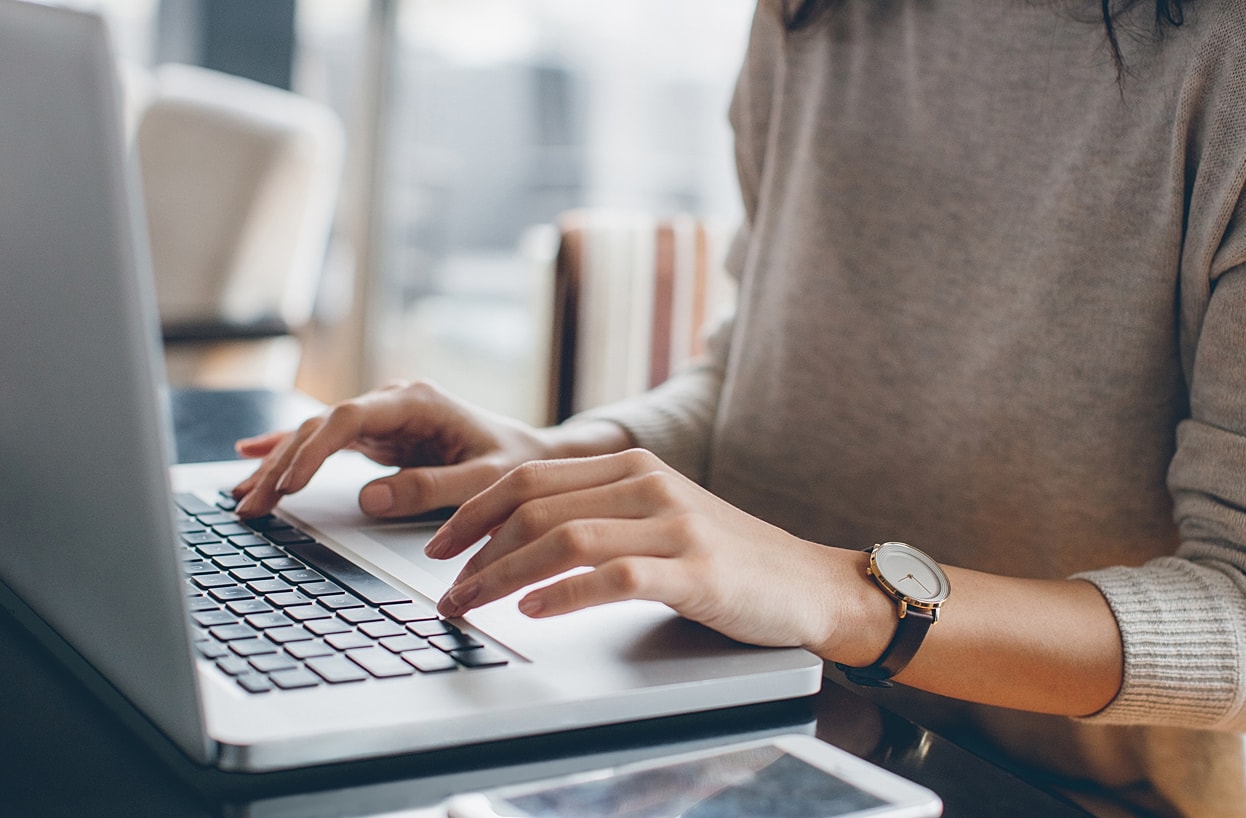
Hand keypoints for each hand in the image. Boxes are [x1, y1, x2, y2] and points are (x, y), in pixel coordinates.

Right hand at [231, 380, 557, 518]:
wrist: (534, 456)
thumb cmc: (515, 464)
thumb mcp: (483, 481)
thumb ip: (430, 488)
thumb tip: (368, 498)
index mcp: (418, 402)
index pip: (350, 418)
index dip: (314, 449)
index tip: (289, 483)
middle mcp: (393, 403)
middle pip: (322, 426)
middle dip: (282, 464)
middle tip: (251, 504)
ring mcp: (382, 418)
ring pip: (315, 435)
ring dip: (277, 464)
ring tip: (243, 496)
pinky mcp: (378, 436)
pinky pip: (324, 443)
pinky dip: (289, 451)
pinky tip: (251, 455)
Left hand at [425, 448, 869, 650]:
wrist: (807, 583)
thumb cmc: (725, 559)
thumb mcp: (658, 518)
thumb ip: (600, 514)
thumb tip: (516, 539)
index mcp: (632, 466)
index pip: (529, 477)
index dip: (473, 511)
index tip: (438, 546)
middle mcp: (648, 484)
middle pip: (535, 504)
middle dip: (475, 548)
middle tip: (445, 588)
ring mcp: (673, 525)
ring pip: (564, 538)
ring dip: (503, 575)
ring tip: (472, 604)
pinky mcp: (694, 571)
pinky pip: (614, 577)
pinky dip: (564, 594)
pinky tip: (534, 610)